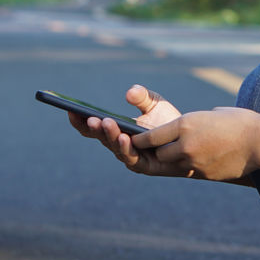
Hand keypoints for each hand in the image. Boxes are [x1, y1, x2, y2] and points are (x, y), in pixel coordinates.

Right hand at [67, 84, 182, 174]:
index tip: (70, 109)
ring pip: (114, 147)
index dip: (78, 119)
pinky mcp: (143, 166)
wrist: (189, 140)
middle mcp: (118, 145)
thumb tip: (130, 92)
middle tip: (90, 116)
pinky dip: (126, 147)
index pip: (91, 127)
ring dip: (109, 135)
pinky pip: (131, 158)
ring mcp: (130, 156)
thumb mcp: (154, 103)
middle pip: (100, 137)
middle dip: (94, 127)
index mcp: (115, 130)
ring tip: (106, 122)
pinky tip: (125, 137)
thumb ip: (142, 96)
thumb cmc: (168, 121)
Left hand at [136, 107, 259, 181]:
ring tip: (181, 152)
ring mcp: (195, 162)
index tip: (132, 139)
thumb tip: (179, 133)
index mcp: (185, 124)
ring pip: (174, 164)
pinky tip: (201, 158)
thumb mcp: (209, 115)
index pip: (150, 137)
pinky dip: (192, 165)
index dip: (139, 139)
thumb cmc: (238, 121)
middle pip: (158, 154)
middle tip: (153, 148)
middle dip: (156, 151)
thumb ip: (190, 124)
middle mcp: (185, 145)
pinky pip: (191, 170)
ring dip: (174, 159)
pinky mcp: (204, 174)